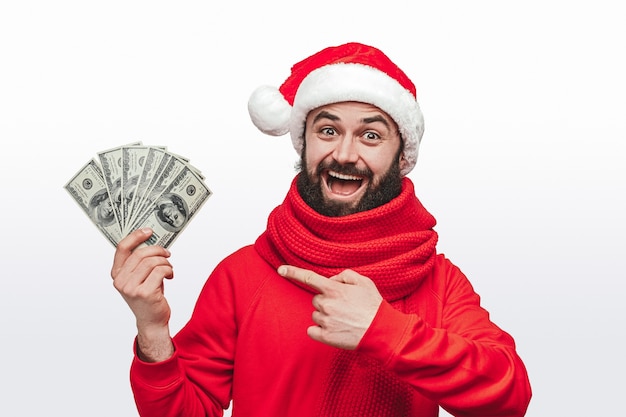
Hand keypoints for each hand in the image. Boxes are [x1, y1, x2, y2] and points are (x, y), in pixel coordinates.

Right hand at [111, 228, 173, 361]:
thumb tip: (153, 242)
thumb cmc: (147, 296)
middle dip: (158, 250)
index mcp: (117, 274)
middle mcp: (121, 281)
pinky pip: (161, 271)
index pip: (122, 248)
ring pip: (152, 262)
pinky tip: (170, 276)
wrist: (152, 321)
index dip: (136, 236)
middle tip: (167, 253)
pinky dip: (169, 270)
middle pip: (141, 253)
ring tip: (168, 268)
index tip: (148, 231)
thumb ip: (140, 262)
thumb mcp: (139, 278)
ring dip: (165, 262)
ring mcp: (131, 288)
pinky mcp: (145, 293)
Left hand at [278, 266, 382, 349]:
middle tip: (344, 308)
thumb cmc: (373, 306)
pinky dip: (319, 331)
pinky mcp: (325, 337)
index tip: (280, 269)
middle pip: (316, 300)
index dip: (293, 272)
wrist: (381, 332)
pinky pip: (312, 330)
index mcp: (334, 289)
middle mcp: (327, 304)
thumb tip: (332, 281)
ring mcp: (325, 321)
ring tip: (344, 320)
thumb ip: (345, 276)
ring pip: (315, 315)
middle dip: (326, 301)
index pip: (309, 278)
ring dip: (326, 316)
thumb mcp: (364, 282)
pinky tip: (335, 330)